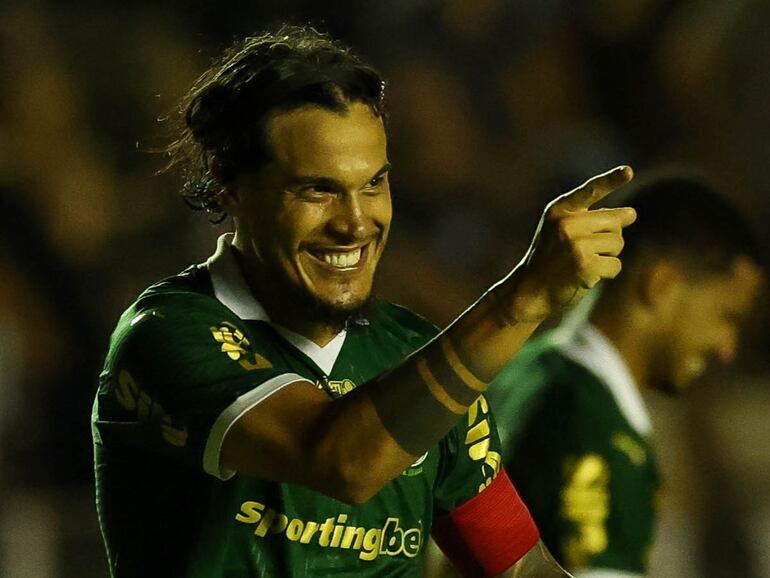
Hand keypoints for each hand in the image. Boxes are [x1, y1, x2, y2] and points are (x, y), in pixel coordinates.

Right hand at [506, 166, 635, 321]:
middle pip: (614, 222)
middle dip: (609, 238)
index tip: (628, 171)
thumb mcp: (562, 232)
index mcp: (558, 210)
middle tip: (584, 252)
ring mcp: (575, 244)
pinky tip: (587, 277)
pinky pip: (615, 264)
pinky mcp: (585, 265)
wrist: (529, 291)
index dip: (611, 180)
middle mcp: (566, 223)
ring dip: (607, 256)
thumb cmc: (550, 260)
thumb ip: (593, 219)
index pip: (590, 191)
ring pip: (618, 243)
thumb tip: (632, 213)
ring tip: (582, 263)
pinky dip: (607, 273)